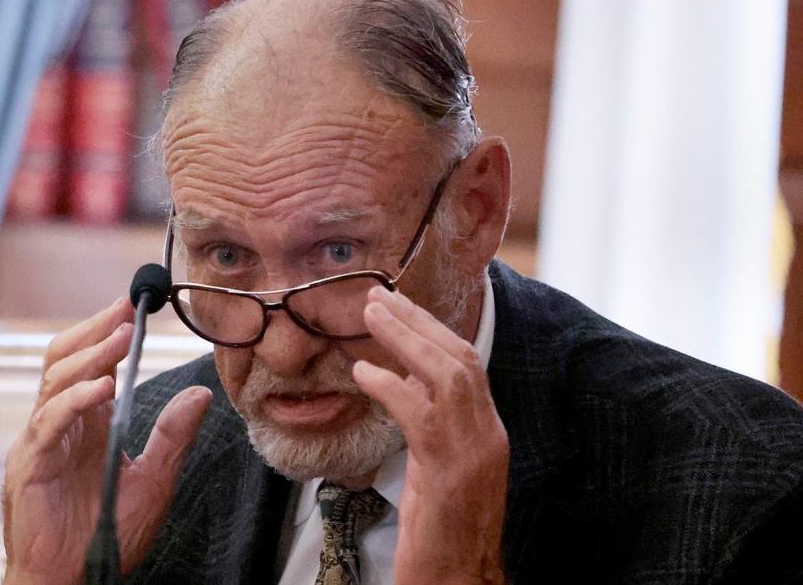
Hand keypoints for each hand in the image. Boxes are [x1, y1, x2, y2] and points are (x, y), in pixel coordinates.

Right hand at [1, 296, 211, 583]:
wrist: (70, 577)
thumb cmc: (104, 532)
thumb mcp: (153, 479)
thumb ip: (173, 436)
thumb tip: (201, 394)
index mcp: (86, 422)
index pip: (92, 362)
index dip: (109, 331)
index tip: (135, 303)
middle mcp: (60, 423)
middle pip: (66, 358)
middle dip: (96, 329)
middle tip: (127, 307)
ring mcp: (41, 441)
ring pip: (56, 381)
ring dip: (91, 356)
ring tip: (123, 336)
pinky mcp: (30, 466)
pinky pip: (49, 424)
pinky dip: (75, 402)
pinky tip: (102, 389)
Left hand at [353, 286, 508, 584]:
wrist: (458, 579)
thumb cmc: (440, 531)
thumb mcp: (434, 466)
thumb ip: (427, 422)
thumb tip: (402, 379)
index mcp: (487, 431)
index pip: (467, 363)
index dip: (432, 329)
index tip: (399, 305)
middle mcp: (488, 434)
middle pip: (460, 357)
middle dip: (419, 320)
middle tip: (378, 295)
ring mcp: (474, 451)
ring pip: (449, 373)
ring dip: (408, 337)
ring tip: (372, 312)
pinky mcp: (450, 472)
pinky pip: (420, 412)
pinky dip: (390, 384)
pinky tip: (363, 372)